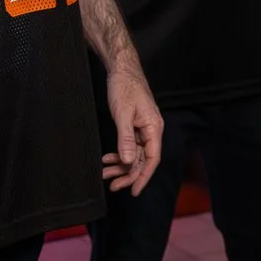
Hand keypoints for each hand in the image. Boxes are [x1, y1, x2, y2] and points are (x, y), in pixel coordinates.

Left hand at [99, 61, 162, 194]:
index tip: (134, 191)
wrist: (122, 70)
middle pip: (142, 159)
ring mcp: (142, 129)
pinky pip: (128, 146)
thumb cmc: (125, 87)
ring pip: (134, 154)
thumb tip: (128, 162)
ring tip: (106, 174)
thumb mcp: (123, 114)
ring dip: (121, 165)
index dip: (144, 176)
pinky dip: (118, 154)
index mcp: (153, 128)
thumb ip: (125, 139)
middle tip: (113, 185)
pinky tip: (107, 159)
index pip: (152, 158)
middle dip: (128, 173)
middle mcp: (151, 131)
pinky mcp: (133, 127)